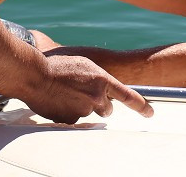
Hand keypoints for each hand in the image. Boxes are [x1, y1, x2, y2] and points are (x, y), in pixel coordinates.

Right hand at [26, 54, 153, 124]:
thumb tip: (101, 90)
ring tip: (66, 93)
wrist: (35, 76)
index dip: (141, 106)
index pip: (128, 96)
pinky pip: (73, 119)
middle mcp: (96, 97)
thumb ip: (96, 79)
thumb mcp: (84, 66)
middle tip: (84, 94)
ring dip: (82, 106)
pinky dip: (68, 112)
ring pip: (89, 113)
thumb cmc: (58, 66)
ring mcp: (84, 110)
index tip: (150, 113)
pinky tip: (58, 100)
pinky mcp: (71, 120)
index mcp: (102, 80)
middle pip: (107, 108)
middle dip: (100, 104)